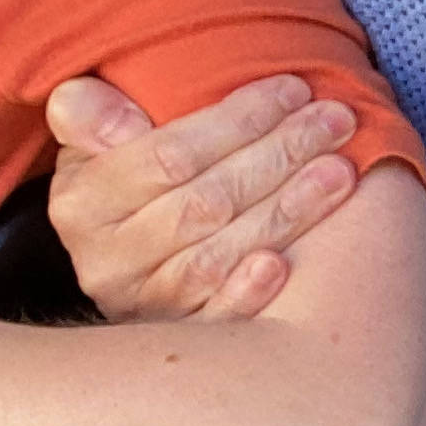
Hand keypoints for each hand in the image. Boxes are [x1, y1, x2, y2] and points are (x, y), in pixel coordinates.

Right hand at [45, 73, 363, 321]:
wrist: (129, 257)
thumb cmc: (130, 177)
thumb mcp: (95, 138)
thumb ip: (91, 114)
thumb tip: (118, 118)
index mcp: (83, 203)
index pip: (170, 155)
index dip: (237, 120)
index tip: (293, 88)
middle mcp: (108, 260)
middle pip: (205, 202)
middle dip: (280, 154)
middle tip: (337, 120)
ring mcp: (144, 304)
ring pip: (219, 254)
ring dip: (289, 210)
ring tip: (342, 170)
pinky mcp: (181, 337)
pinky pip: (216, 317)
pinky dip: (248, 290)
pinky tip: (286, 264)